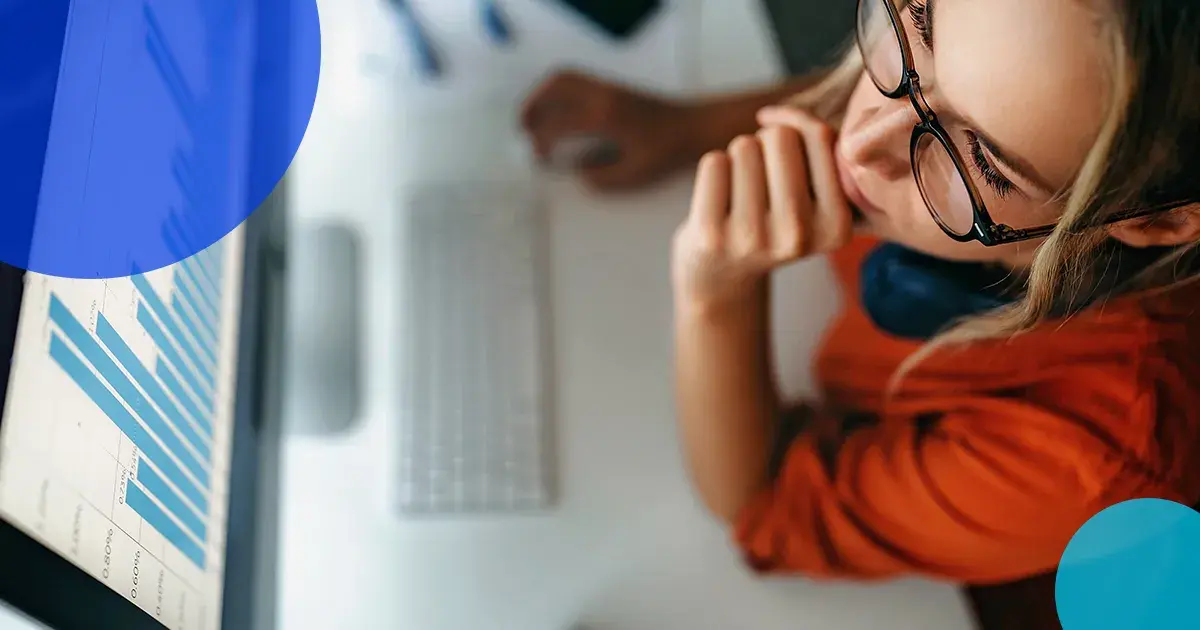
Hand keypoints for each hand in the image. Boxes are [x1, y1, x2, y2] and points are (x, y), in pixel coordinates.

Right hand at [520, 70, 694, 190]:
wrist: (692, 126)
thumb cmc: (666, 152)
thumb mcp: (635, 173)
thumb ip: (602, 178)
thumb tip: (578, 173)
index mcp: (605, 117)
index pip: (558, 124)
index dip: (542, 142)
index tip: (539, 158)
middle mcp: (603, 95)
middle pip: (555, 86)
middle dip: (533, 106)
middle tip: (524, 130)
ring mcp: (607, 87)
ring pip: (563, 77)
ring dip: (542, 95)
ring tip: (534, 119)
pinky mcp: (611, 87)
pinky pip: (576, 80)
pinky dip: (558, 92)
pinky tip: (557, 114)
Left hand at [671, 106, 852, 309]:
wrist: (721, 275)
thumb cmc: (770, 218)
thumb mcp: (813, 193)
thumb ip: (815, 145)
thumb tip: (774, 114)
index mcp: (836, 226)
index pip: (821, 137)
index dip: (797, 127)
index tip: (788, 150)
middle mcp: (798, 237)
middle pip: (780, 136)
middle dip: (766, 145)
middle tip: (760, 183)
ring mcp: (753, 239)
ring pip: (744, 146)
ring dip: (739, 159)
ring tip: (740, 197)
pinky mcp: (711, 236)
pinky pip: (714, 162)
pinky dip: (713, 171)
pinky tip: (717, 203)